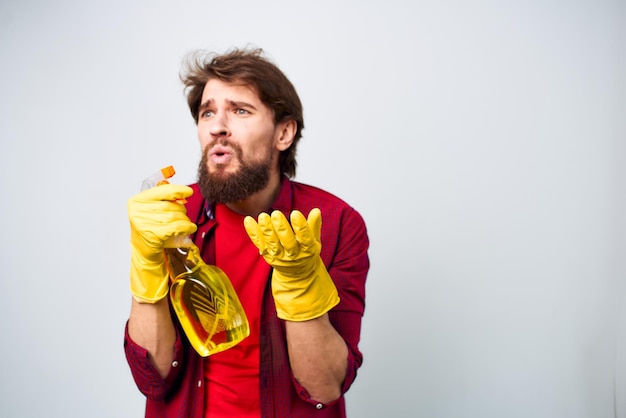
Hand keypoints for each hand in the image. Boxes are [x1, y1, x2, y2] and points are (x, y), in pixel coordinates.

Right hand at [128, 184, 196, 302]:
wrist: (143, 252)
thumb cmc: (150, 229)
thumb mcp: (152, 212)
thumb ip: (164, 201)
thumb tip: (183, 194)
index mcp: (136, 201)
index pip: (161, 191)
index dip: (178, 190)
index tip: (188, 192)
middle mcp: (137, 211)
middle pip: (169, 205)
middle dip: (182, 210)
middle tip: (184, 216)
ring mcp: (142, 223)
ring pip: (174, 216)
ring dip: (185, 220)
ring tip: (187, 224)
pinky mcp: (152, 235)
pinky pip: (175, 227)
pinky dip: (185, 227)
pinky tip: (189, 228)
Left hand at [244, 208, 338, 320]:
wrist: (297, 274)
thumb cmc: (306, 252)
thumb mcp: (315, 241)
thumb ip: (314, 225)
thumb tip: (316, 210)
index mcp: (307, 250)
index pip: (305, 238)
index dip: (301, 226)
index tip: (295, 213)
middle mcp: (292, 255)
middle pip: (287, 242)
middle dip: (281, 228)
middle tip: (276, 214)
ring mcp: (278, 256)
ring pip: (271, 243)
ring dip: (266, 230)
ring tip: (262, 216)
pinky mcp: (266, 254)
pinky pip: (258, 242)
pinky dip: (252, 232)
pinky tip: (248, 220)